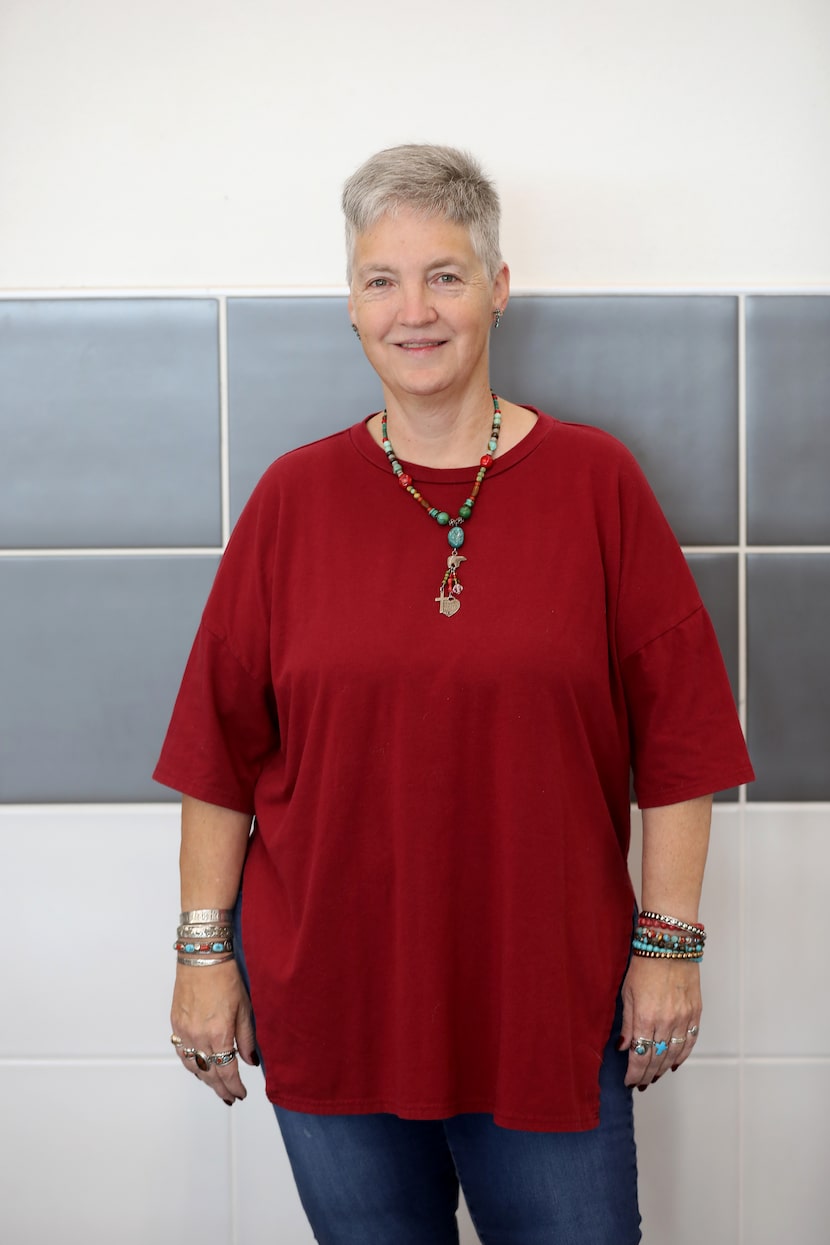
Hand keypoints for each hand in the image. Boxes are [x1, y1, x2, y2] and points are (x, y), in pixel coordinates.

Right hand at [171, 959, 257, 1103]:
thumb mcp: (245, 1008)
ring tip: (216, 1086)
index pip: (227, 1072)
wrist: (202, 958)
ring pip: (193, 1067)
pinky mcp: (176, 1024)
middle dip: (220, 1089)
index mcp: (219, 1034)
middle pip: (209, 1074)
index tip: (241, 1093)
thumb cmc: (225, 978)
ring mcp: (185, 1032)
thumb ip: (247, 1038)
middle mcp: (199, 1037)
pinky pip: (181, 1052)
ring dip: (205, 1079)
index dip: (234, 1086)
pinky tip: (198, 1067)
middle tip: (229, 1097)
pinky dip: (190, 1064)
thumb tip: (250, 1061)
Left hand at [619, 955, 700, 1089]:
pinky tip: (674, 1064)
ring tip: (654, 1077)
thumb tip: (624, 1047)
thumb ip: (626, 1022)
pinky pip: (690, 1041)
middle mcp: (665, 1022)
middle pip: (657, 1059)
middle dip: (647, 1075)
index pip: (640, 1056)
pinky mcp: (695, 1013)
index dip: (634, 1073)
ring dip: (663, 1069)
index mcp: (645, 1017)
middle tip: (641, 1083)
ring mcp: (683, 1018)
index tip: (629, 1081)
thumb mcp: (627, 993)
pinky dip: (682, 1056)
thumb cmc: (643, 965)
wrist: (669, 945)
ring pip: (674, 1055)